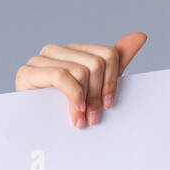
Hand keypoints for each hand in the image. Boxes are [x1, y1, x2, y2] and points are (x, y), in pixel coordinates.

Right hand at [14, 33, 147, 128]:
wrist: (38, 134)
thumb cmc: (68, 112)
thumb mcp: (98, 88)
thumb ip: (117, 62)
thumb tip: (140, 36)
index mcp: (74, 52)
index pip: (108, 54)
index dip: (113, 81)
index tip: (108, 105)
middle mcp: (57, 50)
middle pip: (96, 63)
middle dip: (99, 94)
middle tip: (94, 118)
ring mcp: (41, 59)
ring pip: (81, 71)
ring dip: (85, 101)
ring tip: (82, 121)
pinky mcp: (28, 72)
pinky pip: (62, 77)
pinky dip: (73, 96)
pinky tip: (74, 113)